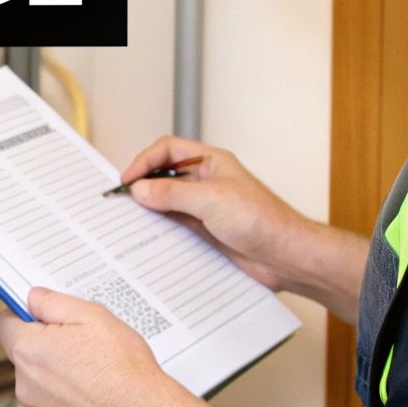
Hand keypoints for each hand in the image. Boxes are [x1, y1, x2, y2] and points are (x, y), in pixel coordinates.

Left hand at [0, 287, 193, 406]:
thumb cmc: (121, 369)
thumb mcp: (91, 315)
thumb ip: (53, 302)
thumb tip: (34, 299)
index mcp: (28, 350)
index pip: (6, 323)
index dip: (25, 314)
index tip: (43, 314)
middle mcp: (25, 383)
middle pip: (25, 353)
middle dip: (47, 344)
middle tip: (81, 343)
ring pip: (39, 380)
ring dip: (58, 373)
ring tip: (93, 371)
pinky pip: (52, 404)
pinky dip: (67, 398)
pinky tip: (94, 394)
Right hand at [120, 136, 312, 290]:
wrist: (284, 256)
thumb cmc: (263, 220)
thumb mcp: (211, 200)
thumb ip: (172, 193)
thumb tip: (141, 189)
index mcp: (211, 163)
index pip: (169, 150)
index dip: (145, 161)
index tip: (128, 179)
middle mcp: (207, 182)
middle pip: (166, 175)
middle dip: (144, 183)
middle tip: (123, 198)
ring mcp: (206, 207)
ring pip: (169, 201)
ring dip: (151, 208)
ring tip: (131, 218)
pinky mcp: (207, 230)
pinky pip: (176, 224)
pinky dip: (161, 228)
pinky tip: (151, 236)